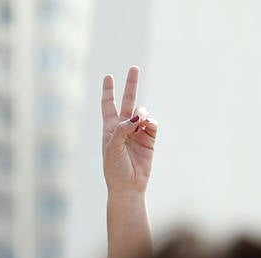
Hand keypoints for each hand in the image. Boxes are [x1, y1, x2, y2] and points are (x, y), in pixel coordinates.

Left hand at [102, 66, 157, 196]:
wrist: (128, 187)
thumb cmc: (114, 169)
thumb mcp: (112, 148)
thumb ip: (122, 129)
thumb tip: (138, 115)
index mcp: (110, 129)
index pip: (108, 106)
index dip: (108, 92)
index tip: (108, 77)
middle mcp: (124, 128)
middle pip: (127, 102)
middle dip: (130, 86)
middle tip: (134, 68)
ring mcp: (137, 133)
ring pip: (142, 112)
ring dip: (141, 112)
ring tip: (140, 120)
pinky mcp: (149, 140)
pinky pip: (152, 124)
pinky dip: (150, 122)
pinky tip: (147, 125)